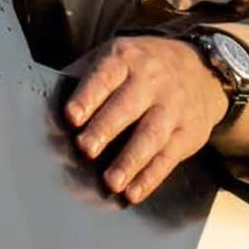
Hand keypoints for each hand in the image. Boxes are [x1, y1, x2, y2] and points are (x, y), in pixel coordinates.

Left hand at [63, 35, 228, 202]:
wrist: (204, 69)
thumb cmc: (143, 67)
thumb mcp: (116, 57)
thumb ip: (84, 76)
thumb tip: (44, 104)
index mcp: (127, 59)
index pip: (106, 76)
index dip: (89, 96)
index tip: (71, 116)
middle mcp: (153, 81)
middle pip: (128, 106)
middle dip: (106, 128)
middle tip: (86, 149)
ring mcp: (174, 107)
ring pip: (152, 135)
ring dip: (131, 160)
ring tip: (111, 182)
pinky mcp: (189, 131)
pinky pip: (169, 156)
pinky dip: (151, 177)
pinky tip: (134, 192)